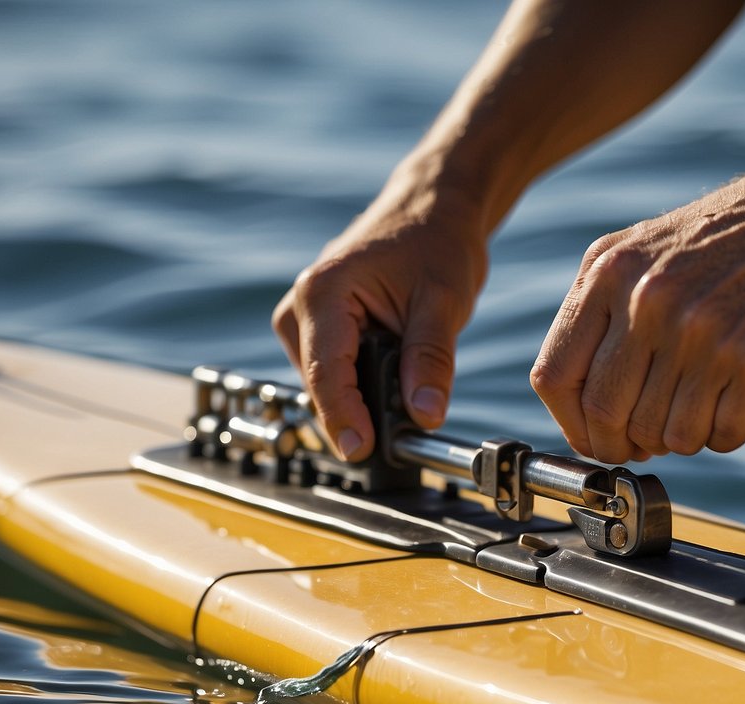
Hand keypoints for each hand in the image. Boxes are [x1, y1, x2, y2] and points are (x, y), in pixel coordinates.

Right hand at [274, 180, 486, 460]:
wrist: (430, 211)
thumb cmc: (436, 243)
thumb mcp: (444, 301)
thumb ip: (432, 359)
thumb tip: (425, 415)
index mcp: (323, 293)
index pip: (325, 373)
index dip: (344, 418)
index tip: (363, 451)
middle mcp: (300, 306)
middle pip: (323, 385)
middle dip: (364, 407)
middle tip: (416, 408)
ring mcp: (301, 318)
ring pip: (326, 384)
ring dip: (365, 394)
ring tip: (410, 370)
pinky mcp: (313, 329)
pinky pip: (332, 373)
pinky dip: (362, 383)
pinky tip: (394, 369)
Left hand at [530, 127, 744, 462]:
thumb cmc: (742, 235)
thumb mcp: (650, 249)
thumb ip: (607, 314)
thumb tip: (584, 409)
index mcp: (611, 272)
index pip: (555, 377)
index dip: (573, 423)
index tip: (595, 436)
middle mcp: (651, 303)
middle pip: (610, 419)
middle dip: (633, 443)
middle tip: (660, 435)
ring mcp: (706, 334)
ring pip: (676, 438)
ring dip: (700, 433)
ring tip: (724, 395)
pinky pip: (741, 434)